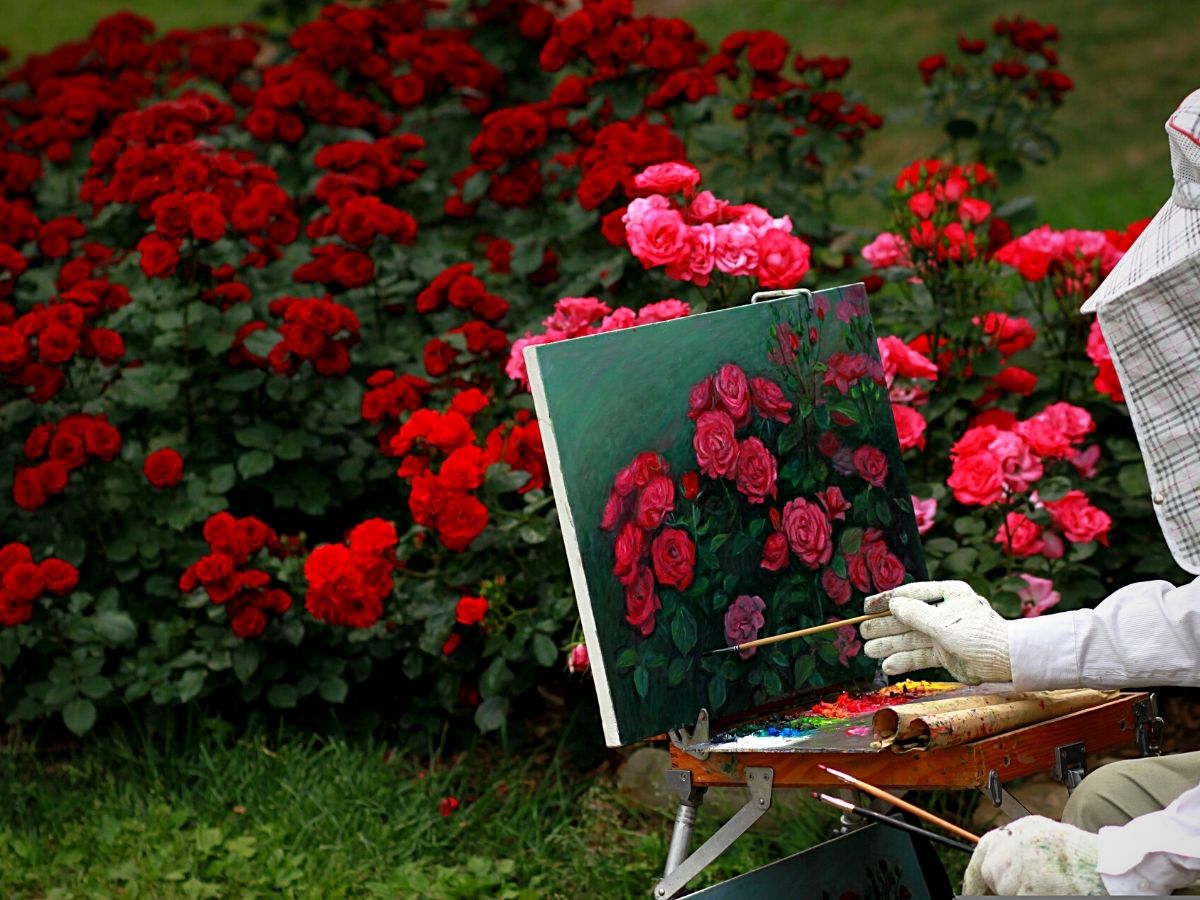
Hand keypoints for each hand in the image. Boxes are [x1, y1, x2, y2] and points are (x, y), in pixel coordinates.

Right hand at [860, 580, 1010, 683]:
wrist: (1006, 663)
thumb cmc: (979, 635)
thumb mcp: (944, 622)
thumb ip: (915, 614)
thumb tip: (893, 604)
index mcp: (948, 595)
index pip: (911, 594)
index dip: (887, 600)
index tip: (867, 607)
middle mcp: (943, 613)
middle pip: (907, 619)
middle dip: (884, 626)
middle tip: (862, 632)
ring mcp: (943, 635)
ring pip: (910, 639)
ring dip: (889, 645)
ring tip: (869, 650)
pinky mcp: (945, 655)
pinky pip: (919, 656)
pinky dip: (903, 661)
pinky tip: (887, 666)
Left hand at [962, 816, 1106, 895]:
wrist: (1115, 870)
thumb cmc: (1089, 861)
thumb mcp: (1050, 840)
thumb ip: (1021, 848)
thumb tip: (995, 867)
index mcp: (1024, 828)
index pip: (985, 849)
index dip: (976, 873)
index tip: (972, 889)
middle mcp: (1017, 843)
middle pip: (991, 871)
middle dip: (1002, 885)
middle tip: (1025, 888)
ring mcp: (1020, 866)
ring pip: (1005, 889)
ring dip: (1020, 891)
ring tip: (1051, 886)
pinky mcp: (1027, 889)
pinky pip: (1018, 897)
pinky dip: (1031, 896)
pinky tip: (1053, 892)